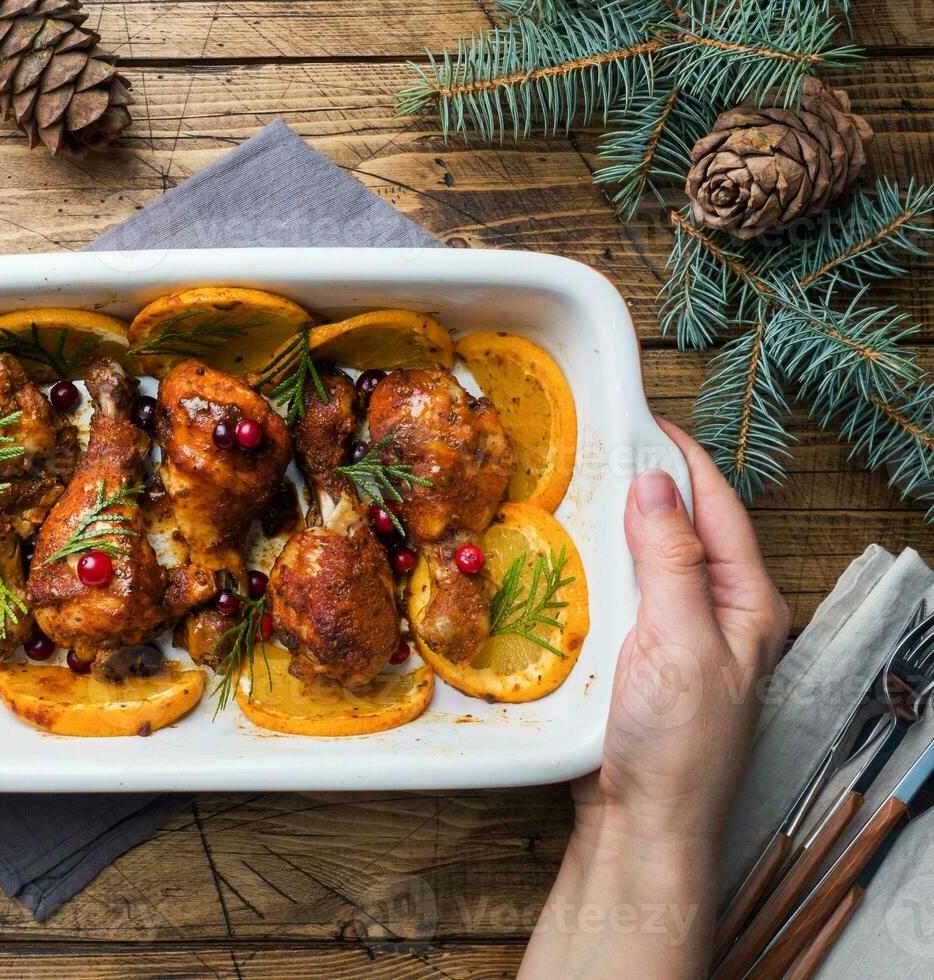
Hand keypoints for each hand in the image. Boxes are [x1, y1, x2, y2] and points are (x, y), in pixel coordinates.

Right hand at [581, 418, 788, 843]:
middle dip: (640, 481)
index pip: (716, 505)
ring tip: (570, 485)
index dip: (681, 456)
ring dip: (609, 523)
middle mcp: (712, 609)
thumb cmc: (677, 746)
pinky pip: (613, 591)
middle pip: (679, 524)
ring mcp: (671, 630)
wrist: (640, 821)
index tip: (638, 416)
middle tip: (591, 444)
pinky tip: (559, 550)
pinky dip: (589, 564)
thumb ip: (672, 561)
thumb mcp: (681, 643)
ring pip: (642, 555)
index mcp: (744, 602)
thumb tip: (657, 483)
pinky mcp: (633, 651)